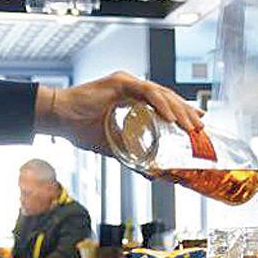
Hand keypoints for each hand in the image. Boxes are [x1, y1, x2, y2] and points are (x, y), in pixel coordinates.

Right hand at [34, 71, 202, 153]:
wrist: (56, 118)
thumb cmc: (77, 128)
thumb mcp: (112, 146)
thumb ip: (132, 157)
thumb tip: (151, 174)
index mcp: (131, 98)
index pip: (163, 102)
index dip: (182, 111)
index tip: (197, 122)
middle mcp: (132, 87)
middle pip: (167, 97)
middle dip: (186, 112)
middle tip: (200, 127)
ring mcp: (127, 83)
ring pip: (161, 93)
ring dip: (179, 109)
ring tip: (191, 125)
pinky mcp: (120, 84)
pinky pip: (147, 92)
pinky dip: (161, 104)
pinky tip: (171, 117)